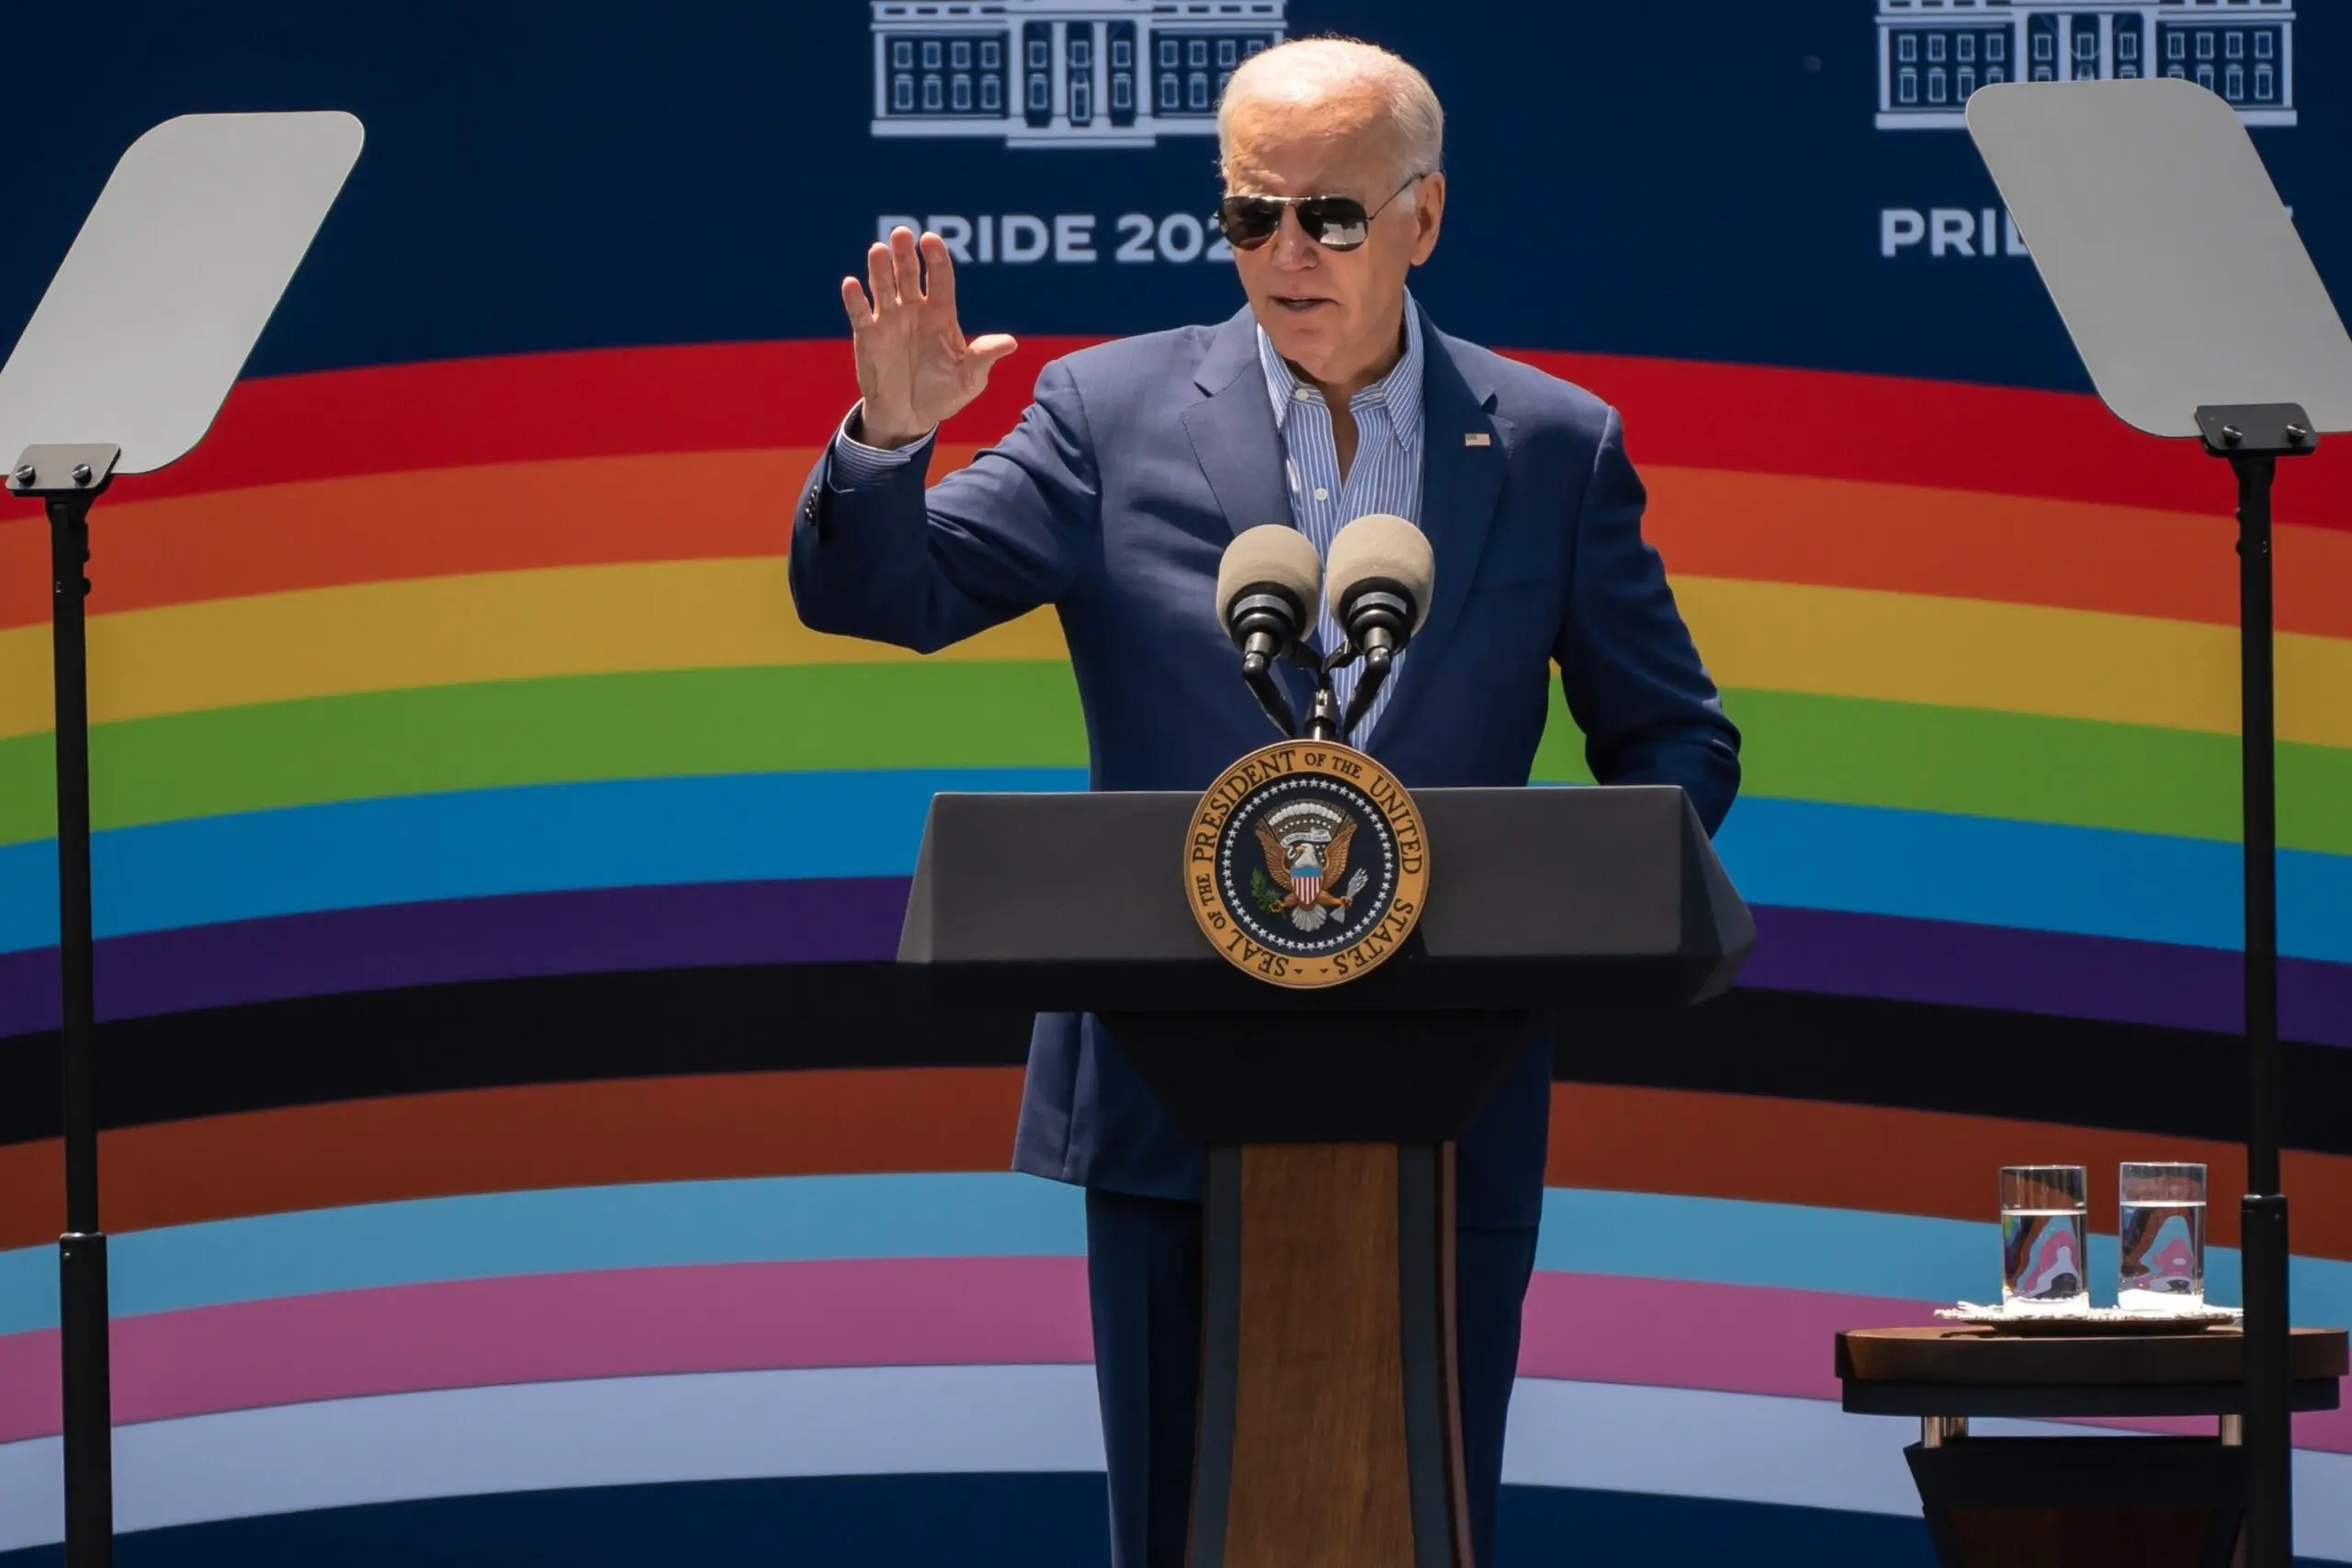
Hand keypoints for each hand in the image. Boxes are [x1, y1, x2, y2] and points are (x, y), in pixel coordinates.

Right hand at [842, 227, 1018, 448]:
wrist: (910, 417)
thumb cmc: (944, 394)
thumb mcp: (969, 379)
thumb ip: (983, 357)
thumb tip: (1010, 343)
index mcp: (941, 314)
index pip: (940, 279)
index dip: (936, 258)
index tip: (931, 240)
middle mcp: (914, 310)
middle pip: (909, 274)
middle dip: (905, 254)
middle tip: (901, 234)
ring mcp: (889, 320)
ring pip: (883, 286)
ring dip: (879, 269)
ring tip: (877, 250)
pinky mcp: (868, 335)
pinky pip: (860, 313)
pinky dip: (855, 299)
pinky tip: (851, 283)